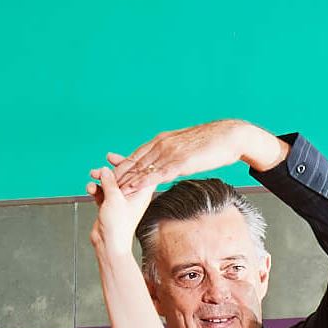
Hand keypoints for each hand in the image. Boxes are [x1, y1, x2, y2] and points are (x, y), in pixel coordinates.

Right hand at [88, 166, 154, 261]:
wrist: (109, 244)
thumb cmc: (118, 227)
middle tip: (105, 163)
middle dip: (113, 168)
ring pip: (111, 182)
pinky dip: (96, 188)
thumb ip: (110, 181)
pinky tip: (91, 189)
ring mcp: (120, 201)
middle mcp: (132, 196)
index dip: (136, 162)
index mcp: (140, 193)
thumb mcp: (114, 198)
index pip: (142, 172)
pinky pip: (102, 191)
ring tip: (93, 175)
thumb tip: (106, 170)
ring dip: (101, 178)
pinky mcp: (109, 206)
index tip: (126, 156)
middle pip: (124, 175)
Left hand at [107, 120, 287, 194]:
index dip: (122, 165)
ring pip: (141, 168)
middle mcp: (162, 144)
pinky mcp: (179, 162)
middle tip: (97, 181)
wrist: (229, 136)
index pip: (138, 154)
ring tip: (109, 190)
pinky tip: (132, 189)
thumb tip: (171, 165)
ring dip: (124, 180)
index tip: (108, 173)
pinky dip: (141, 182)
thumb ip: (176, 156)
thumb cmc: (213, 145)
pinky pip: (156, 174)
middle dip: (116, 172)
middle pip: (134, 161)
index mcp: (163, 141)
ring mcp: (169, 153)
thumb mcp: (189, 150)